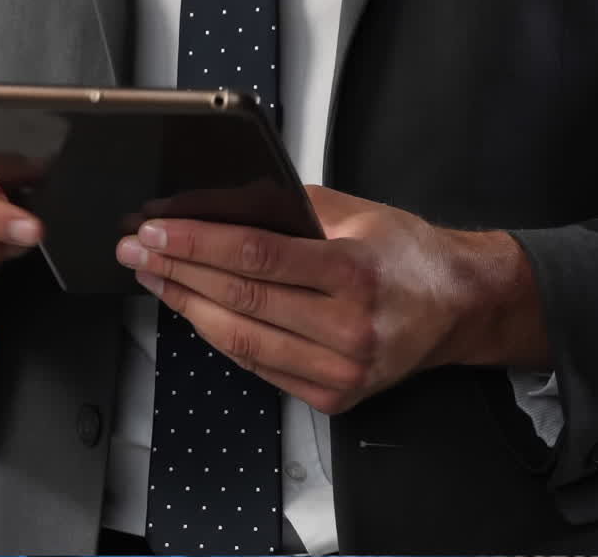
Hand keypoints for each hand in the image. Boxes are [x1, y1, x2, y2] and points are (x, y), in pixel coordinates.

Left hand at [115, 185, 547, 413]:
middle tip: (137, 250)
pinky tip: (193, 310)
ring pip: (241, 341)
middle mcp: (349, 328)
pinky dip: (219, 337)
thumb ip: (289, 207)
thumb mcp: (356, 214)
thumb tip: (218, 202)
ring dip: (186, 306)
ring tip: (154, 278)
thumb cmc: (409, 256)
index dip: (196, 244)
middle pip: (240, 299)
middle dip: (177, 271)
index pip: (256, 256)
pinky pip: (258, 366)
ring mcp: (341, 370)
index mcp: (355, 274)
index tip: (156, 230)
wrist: (460, 307)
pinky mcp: (333, 396)